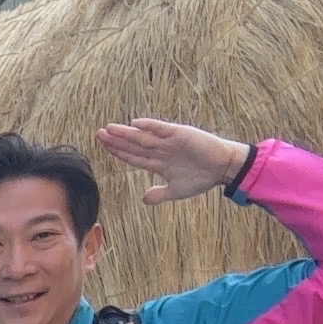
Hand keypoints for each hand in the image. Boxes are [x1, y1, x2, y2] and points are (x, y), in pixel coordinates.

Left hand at [97, 118, 250, 204]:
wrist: (223, 169)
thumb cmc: (202, 178)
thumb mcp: (177, 190)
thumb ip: (160, 194)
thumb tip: (144, 199)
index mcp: (158, 163)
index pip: (133, 156)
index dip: (118, 152)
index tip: (103, 147)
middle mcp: (161, 150)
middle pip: (134, 145)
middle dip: (116, 140)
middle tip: (99, 134)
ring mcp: (169, 142)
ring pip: (143, 137)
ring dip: (126, 133)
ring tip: (110, 129)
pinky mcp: (181, 134)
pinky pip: (162, 129)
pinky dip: (149, 126)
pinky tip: (135, 123)